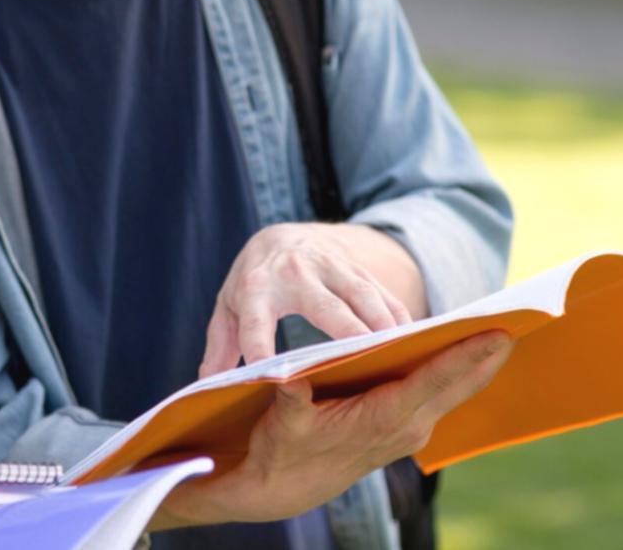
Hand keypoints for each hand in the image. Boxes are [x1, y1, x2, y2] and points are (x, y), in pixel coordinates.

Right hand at [153, 330, 512, 529]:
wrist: (284, 487)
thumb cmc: (282, 449)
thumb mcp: (282, 423)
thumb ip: (292, 400)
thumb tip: (290, 378)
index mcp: (383, 420)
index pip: (434, 381)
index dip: (467, 355)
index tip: (498, 332)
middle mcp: (407, 428)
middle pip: (460, 385)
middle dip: (489, 356)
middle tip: (523, 320)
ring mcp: (411, 430)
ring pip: (457, 391)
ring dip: (480, 363)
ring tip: (504, 327)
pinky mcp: (407, 428)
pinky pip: (444, 395)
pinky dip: (461, 373)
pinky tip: (473, 352)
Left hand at [200, 223, 426, 376]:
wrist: (280, 236)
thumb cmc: (252, 284)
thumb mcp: (227, 310)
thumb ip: (219, 348)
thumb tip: (206, 386)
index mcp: (255, 289)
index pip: (256, 323)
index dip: (261, 348)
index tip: (272, 378)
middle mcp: (294, 274)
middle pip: (323, 307)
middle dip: (346, 334)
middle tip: (366, 364)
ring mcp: (329, 267)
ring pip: (362, 295)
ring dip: (383, 325)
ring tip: (401, 356)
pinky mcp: (355, 267)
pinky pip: (383, 292)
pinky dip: (400, 316)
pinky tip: (417, 342)